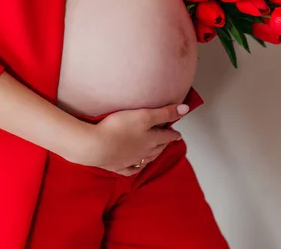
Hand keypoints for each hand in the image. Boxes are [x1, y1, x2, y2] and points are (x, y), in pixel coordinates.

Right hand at [70, 104, 189, 175]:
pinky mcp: (117, 166)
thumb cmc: (118, 128)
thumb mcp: (144, 115)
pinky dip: (136, 168)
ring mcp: (130, 161)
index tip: (178, 133)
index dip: (173, 134)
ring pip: (147, 159)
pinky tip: (137, 166)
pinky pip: (130, 169)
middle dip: (165, 144)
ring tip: (157, 152)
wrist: (95, 146)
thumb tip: (185, 110)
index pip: (166, 136)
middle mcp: (144, 152)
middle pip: (158, 148)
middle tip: (169, 141)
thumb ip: (165, 113)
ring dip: (154, 155)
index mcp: (151, 139)